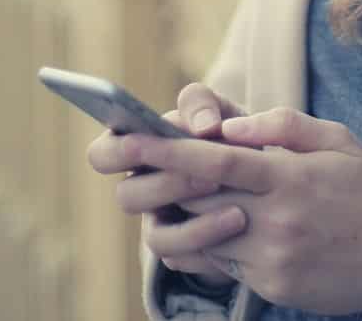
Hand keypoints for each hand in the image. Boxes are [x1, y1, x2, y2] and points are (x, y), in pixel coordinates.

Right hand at [86, 83, 250, 293]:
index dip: (115, 151)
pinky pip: (181, 257)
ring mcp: (158, 223)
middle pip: (127, 196)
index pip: (102, 154)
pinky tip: (238, 223)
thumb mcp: (220, 110)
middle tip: (208, 175)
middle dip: (166, 184)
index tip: (139, 141)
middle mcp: (140, 189)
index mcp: (137, 151)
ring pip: (154, 235)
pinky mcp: (180, 251)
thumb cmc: (228, 134)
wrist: (259, 177)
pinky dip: (209, 239)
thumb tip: (204, 126)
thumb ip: (204, 104)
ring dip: (192, 221)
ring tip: (232, 201)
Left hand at [124, 107, 361, 316]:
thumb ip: (282, 126)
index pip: (215, 162)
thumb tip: (231, 125)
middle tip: (121, 161)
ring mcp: (270, 258)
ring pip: (202, 235)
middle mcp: (275, 220)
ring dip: (182, 214)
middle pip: (195, 199)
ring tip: (175, 193)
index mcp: (289, 178)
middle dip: (155, 179)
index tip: (128, 138)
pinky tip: (215, 224)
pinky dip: (209, 241)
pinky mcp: (270, 284)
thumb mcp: (338, 140)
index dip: (166, 150)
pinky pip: (222, 263)